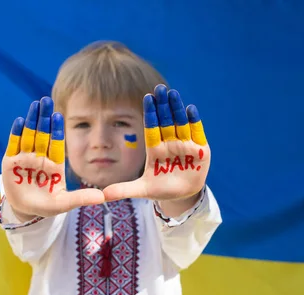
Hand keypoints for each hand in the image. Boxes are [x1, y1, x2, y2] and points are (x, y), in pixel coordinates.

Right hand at [2, 97, 103, 217]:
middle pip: (42, 134)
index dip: (57, 130)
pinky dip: (16, 133)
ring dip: (31, 120)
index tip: (59, 116)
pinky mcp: (10, 162)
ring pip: (29, 135)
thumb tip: (103, 199)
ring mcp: (25, 158)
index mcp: (54, 164)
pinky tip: (20, 120)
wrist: (25, 212)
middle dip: (44, 118)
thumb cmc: (46, 207)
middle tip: (46, 100)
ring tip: (35, 105)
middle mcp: (40, 157)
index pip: (56, 143)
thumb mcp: (64, 203)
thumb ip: (81, 198)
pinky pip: (14, 145)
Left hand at [103, 84, 209, 201]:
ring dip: (177, 108)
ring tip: (173, 94)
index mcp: (155, 149)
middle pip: (166, 121)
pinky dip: (194, 121)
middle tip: (159, 88)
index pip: (152, 127)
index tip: (147, 97)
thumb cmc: (161, 189)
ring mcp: (185, 145)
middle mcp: (170, 143)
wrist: (183, 196)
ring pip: (180, 123)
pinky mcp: (200, 150)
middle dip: (163, 105)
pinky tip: (190, 108)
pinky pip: (196, 132)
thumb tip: (103, 195)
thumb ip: (124, 190)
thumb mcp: (142, 190)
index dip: (150, 113)